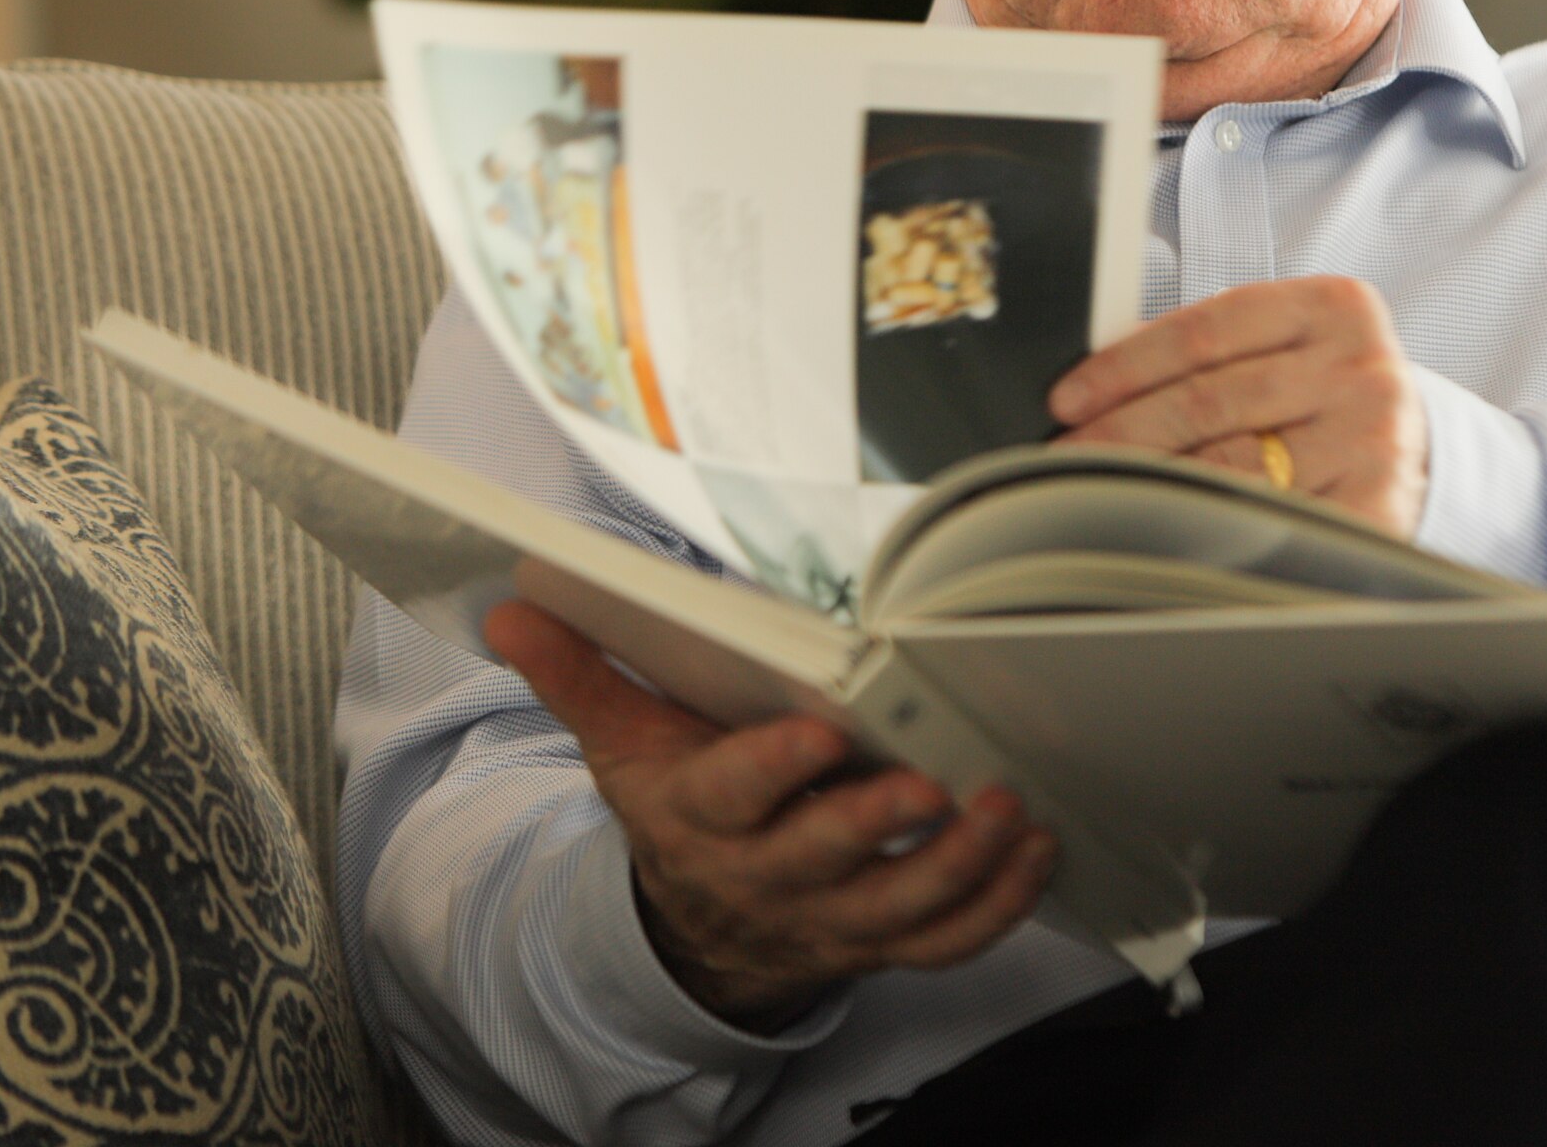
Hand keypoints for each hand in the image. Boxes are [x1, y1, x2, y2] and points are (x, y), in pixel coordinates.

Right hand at [485, 601, 1059, 1031]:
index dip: (777, 768)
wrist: (695, 924)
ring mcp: (829, 918)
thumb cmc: (674, 806)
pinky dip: (997, 908)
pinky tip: (1034, 854)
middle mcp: (767, 878)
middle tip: (927, 785)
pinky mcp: (881, 942)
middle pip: (822, 860)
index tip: (822, 729)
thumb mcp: (616, 743)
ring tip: (1004, 812)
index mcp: (703, 819)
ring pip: (897, 909)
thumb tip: (512, 605)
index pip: (735, 796)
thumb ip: (575, 673)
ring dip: (958, 867)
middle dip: (874, 823)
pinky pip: (944, 942)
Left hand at [1048, 275, 1428, 538]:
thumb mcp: (1286, 346)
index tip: (1068, 399)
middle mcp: (1361, 367)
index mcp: (1334, 306)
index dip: (1123, 366)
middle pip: (1208, 400)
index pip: (1204, 329)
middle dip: (1120, 431)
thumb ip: (1212, 348)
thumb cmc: (1325, 394)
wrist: (1419, 452)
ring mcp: (1374, 438)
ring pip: (1228, 466)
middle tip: (1064, 455)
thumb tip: (1096, 375)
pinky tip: (1162, 529)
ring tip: (1095, 491)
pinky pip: (1266, 520)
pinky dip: (1206, 527)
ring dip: (1148, 482)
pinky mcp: (1378, 505)